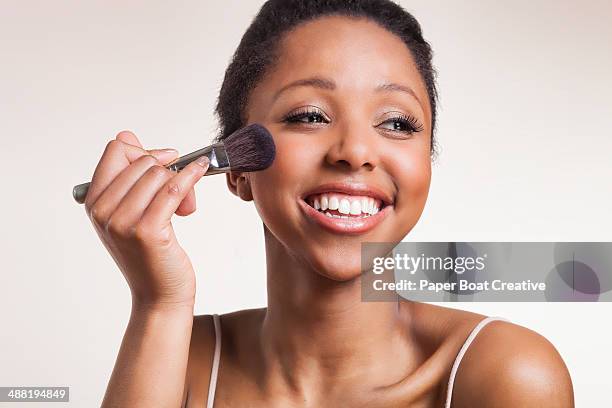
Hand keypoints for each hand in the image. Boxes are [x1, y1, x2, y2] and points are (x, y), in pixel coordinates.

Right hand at [84, 130, 208, 309]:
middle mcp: (103, 211)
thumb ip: (129, 176)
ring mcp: (123, 221)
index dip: (144, 152)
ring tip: (186, 203)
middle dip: (168, 167)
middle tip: (180, 188)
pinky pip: (174, 187)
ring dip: (182, 180)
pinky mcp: (148, 230)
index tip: (164, 163)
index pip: (115, 150)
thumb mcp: (132, 213)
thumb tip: (128, 136)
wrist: (160, 295)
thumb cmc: (150, 254)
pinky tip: (201, 170)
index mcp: (94, 202)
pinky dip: (191, 175)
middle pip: (142, 160)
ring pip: (158, 173)